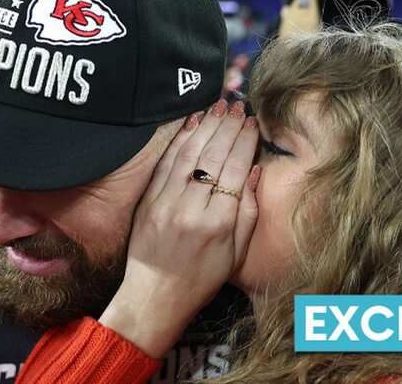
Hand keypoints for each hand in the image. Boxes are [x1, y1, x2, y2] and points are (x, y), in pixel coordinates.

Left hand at [100, 99, 259, 357]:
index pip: (234, 169)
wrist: (155, 296)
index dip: (244, 141)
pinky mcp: (148, 200)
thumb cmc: (202, 278)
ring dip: (205, 125)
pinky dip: (180, 139)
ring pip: (188, 153)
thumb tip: (253, 169)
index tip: (251, 123)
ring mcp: (165, 202)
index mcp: (218, 224)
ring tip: (219, 105)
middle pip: (212, 156)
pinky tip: (192, 122)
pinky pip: (167, 162)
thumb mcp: (236, 253)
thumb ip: (248, 211)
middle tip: (237, 105)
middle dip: (227, 126)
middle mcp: (191, 209)